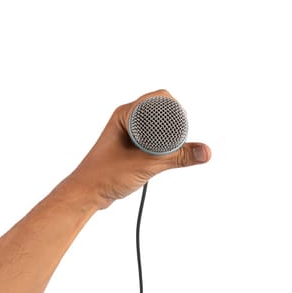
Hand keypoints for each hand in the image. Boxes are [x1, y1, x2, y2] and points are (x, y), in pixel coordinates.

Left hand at [67, 89, 210, 208]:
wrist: (86, 194)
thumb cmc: (106, 175)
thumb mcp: (148, 164)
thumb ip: (178, 157)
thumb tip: (205, 152)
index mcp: (126, 114)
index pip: (159, 98)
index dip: (176, 109)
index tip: (185, 127)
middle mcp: (126, 118)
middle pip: (159, 110)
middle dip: (174, 123)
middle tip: (181, 140)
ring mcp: (127, 131)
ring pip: (155, 125)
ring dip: (167, 135)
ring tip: (173, 149)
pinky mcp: (129, 145)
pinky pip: (150, 137)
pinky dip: (161, 144)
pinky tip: (165, 155)